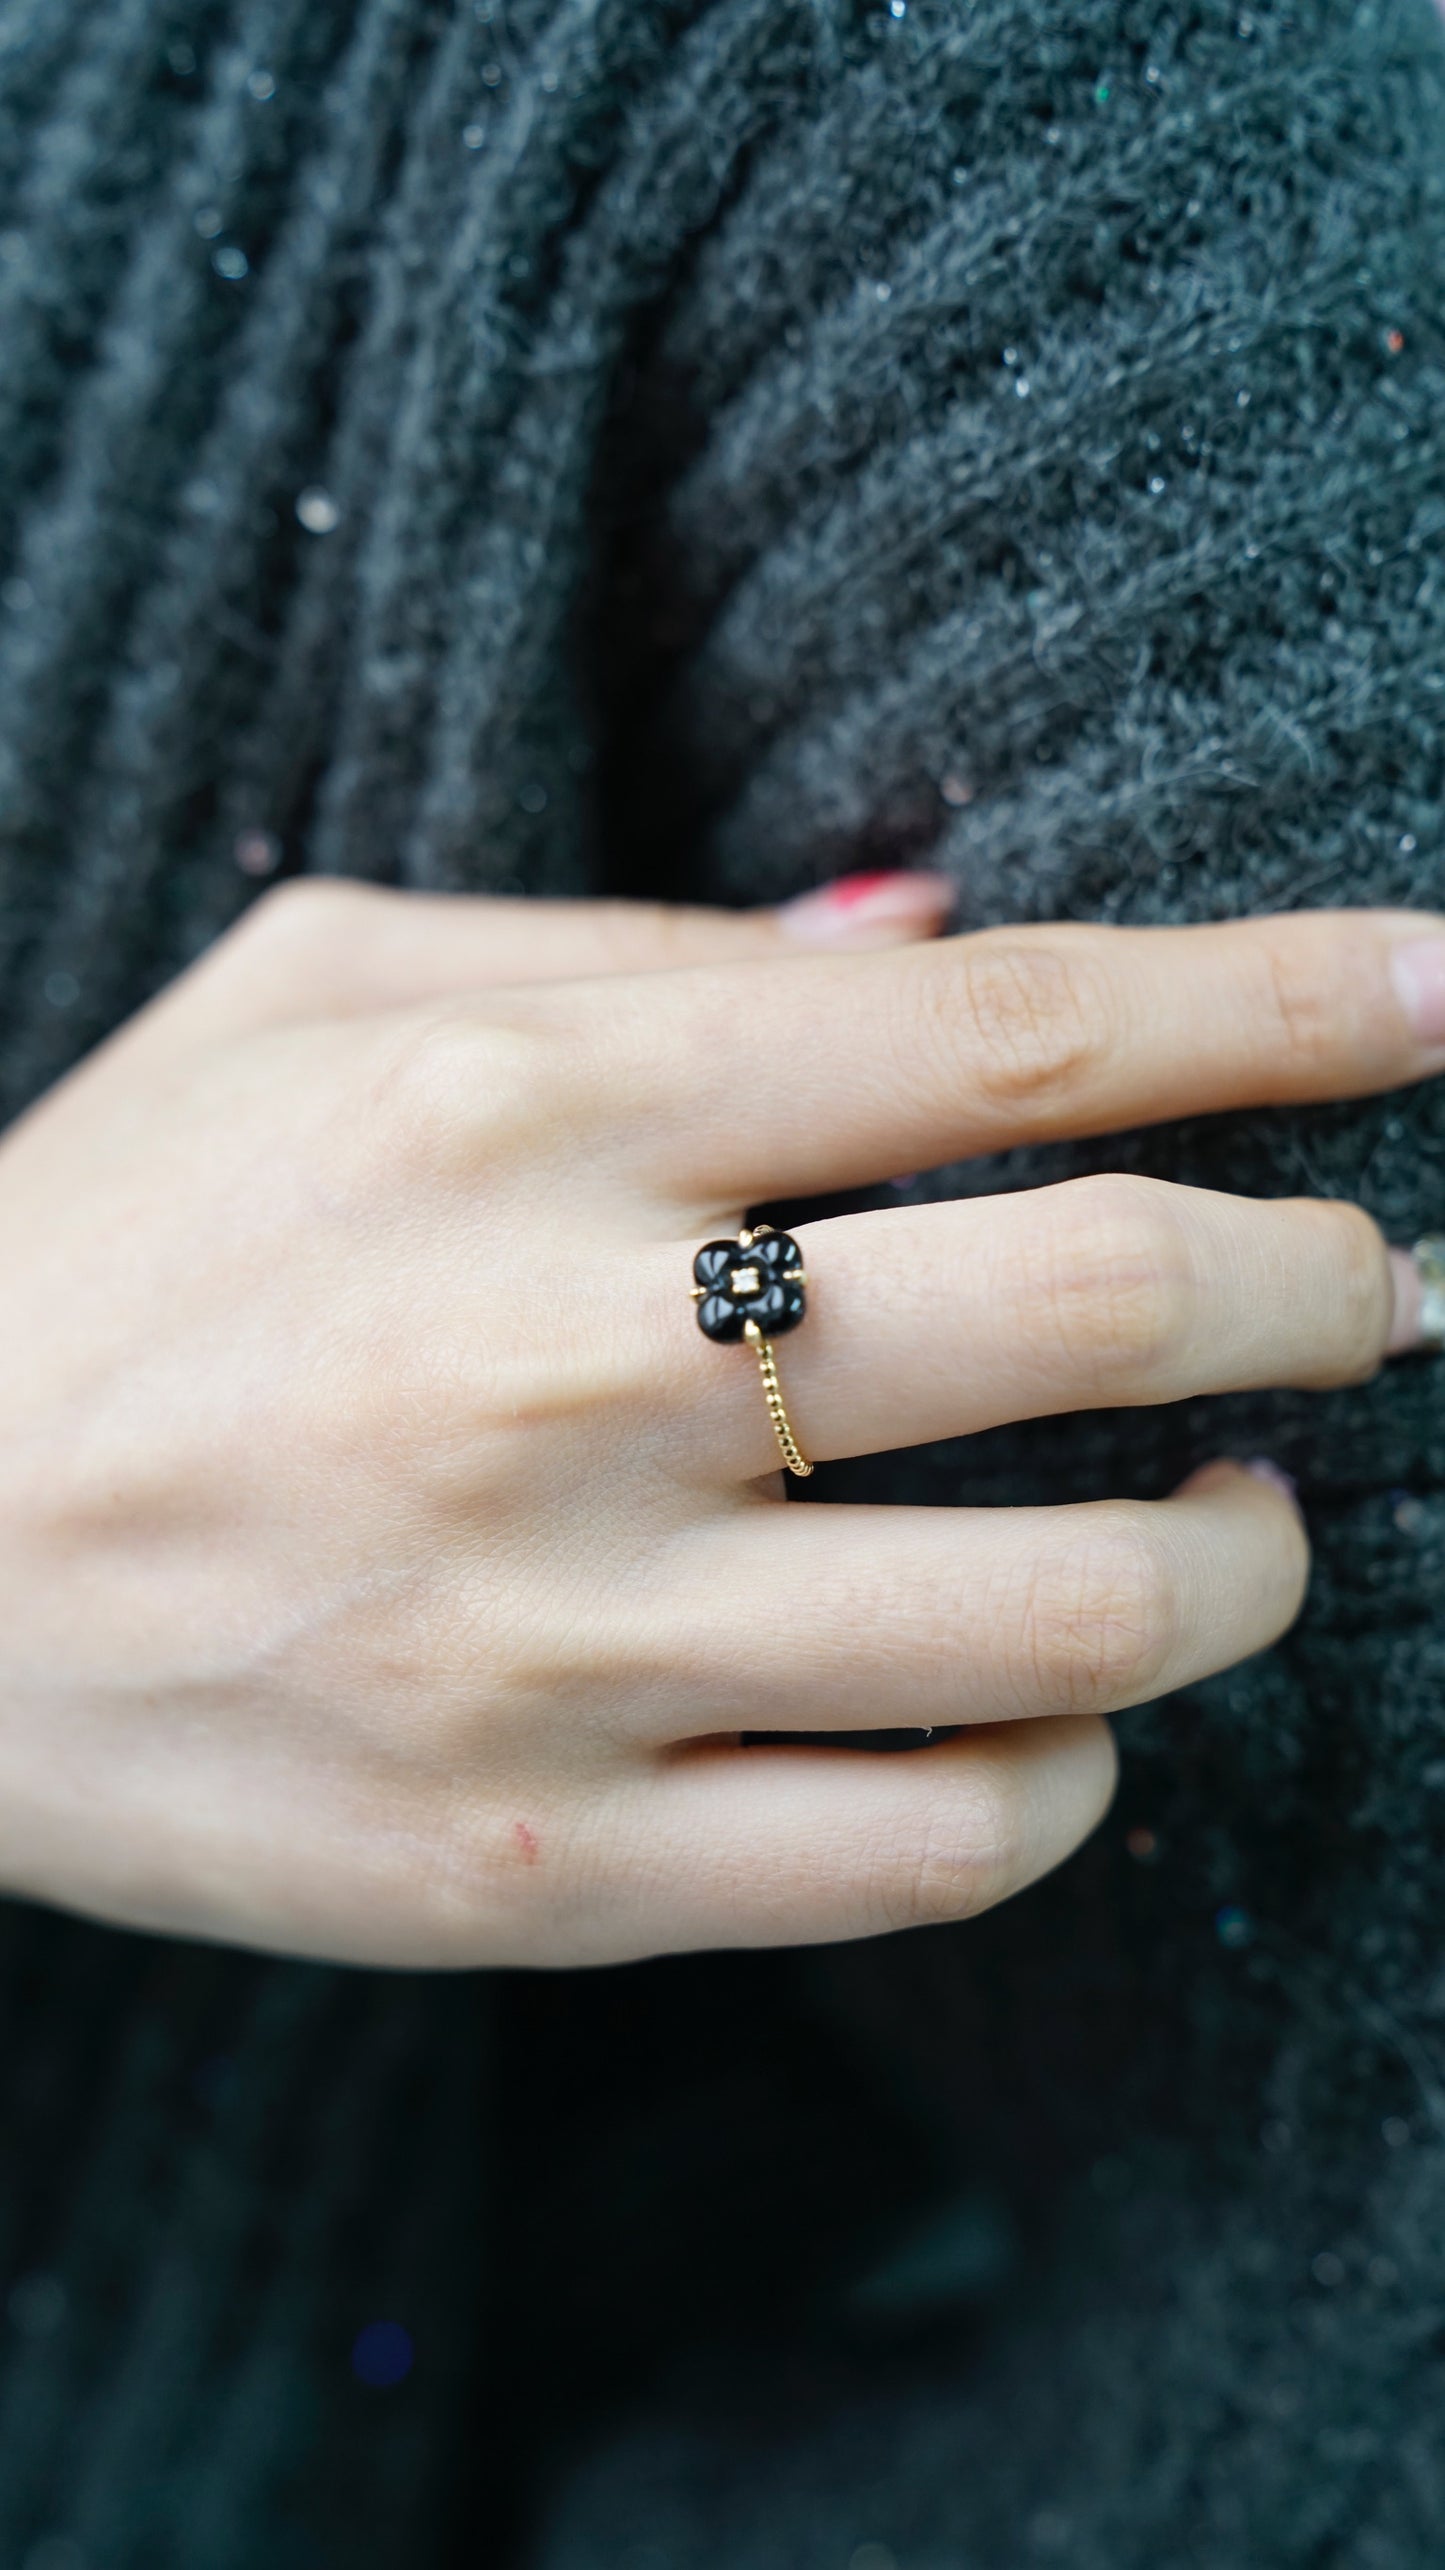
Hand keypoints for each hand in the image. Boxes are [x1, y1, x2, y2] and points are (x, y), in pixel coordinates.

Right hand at [0, 877, 1438, 1968]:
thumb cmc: (114, 1242)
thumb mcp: (315, 997)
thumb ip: (635, 942)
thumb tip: (943, 941)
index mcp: (516, 1106)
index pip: (1012, 1030)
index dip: (1289, 1001)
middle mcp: (560, 1362)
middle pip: (1096, 1298)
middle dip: (1321, 1282)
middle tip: (1378, 1286)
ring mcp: (559, 1642)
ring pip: (1070, 1616)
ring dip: (1242, 1553)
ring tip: (1244, 1509)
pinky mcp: (541, 1864)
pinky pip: (931, 1841)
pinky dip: (1072, 1772)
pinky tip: (1062, 1707)